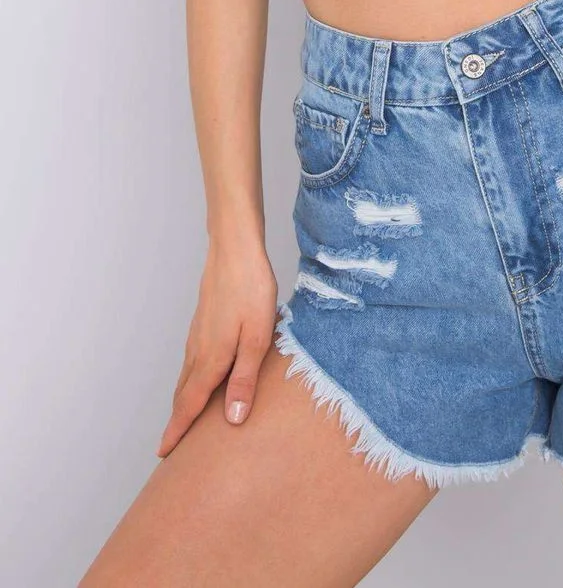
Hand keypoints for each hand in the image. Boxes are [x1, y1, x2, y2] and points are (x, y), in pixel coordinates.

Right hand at [157, 239, 278, 458]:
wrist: (235, 250)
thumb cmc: (251, 290)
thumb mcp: (257, 338)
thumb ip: (245, 379)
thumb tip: (233, 420)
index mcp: (211, 359)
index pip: (190, 405)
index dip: (177, 431)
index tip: (163, 454)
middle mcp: (198, 351)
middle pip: (183, 394)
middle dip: (176, 421)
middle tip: (169, 447)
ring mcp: (198, 335)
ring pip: (187, 377)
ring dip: (183, 401)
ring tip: (183, 419)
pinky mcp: (204, 323)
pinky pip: (193, 361)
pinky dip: (190, 380)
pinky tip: (200, 378)